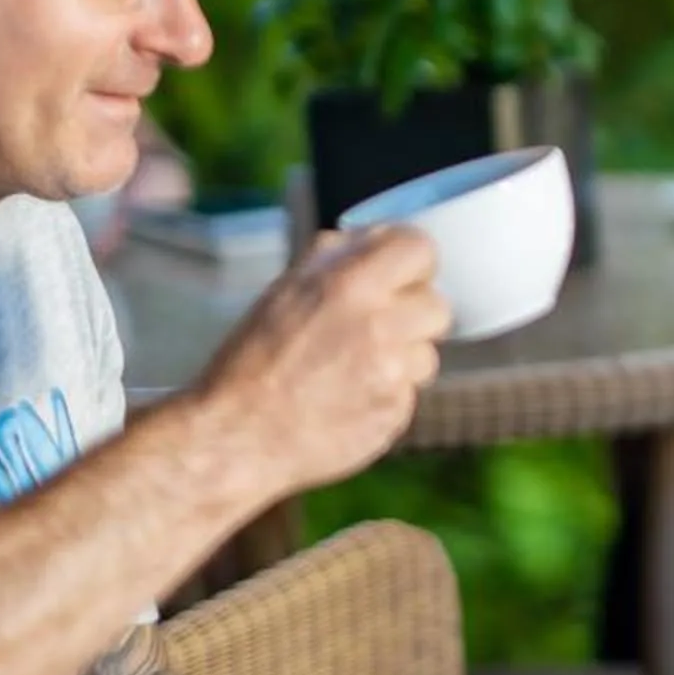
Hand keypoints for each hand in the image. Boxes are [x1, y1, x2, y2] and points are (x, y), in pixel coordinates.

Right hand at [196, 227, 447, 499]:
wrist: (236, 437)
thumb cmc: (251, 363)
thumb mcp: (283, 292)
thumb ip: (334, 260)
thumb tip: (372, 237)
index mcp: (347, 284)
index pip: (419, 248)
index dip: (413, 262)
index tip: (404, 275)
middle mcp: (378, 325)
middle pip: (437, 305)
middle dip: (411, 315)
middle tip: (376, 329)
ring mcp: (392, 373)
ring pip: (428, 353)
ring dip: (402, 358)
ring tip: (352, 370)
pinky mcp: (396, 413)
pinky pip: (410, 392)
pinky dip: (388, 394)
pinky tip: (349, 399)